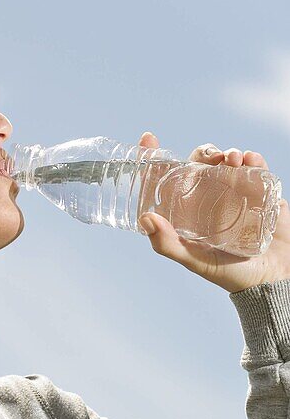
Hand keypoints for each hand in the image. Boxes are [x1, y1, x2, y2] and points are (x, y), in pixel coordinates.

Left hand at [136, 131, 289, 292]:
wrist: (272, 280)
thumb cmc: (230, 274)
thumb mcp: (195, 261)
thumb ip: (169, 244)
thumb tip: (146, 218)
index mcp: (188, 212)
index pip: (168, 179)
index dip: (155, 157)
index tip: (147, 138)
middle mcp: (209, 199)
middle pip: (200, 163)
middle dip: (203, 152)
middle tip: (208, 157)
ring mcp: (235, 193)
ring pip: (227, 161)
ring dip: (228, 152)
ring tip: (232, 159)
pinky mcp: (260, 192)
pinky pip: (255, 167)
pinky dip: (252, 158)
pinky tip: (250, 160)